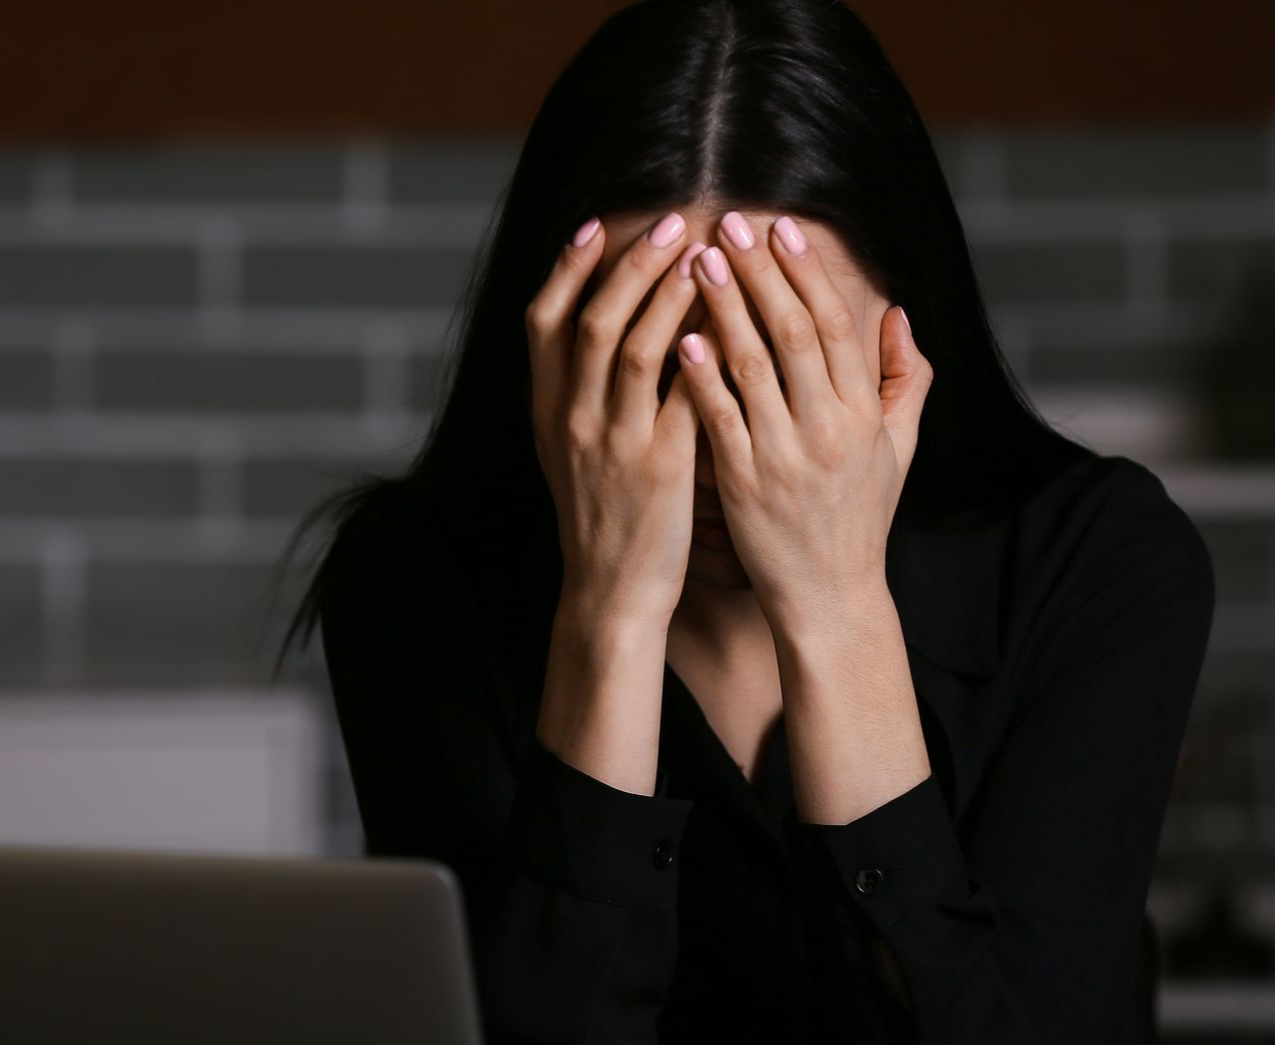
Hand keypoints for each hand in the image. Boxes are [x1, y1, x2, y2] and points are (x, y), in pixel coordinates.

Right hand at [525, 211, 705, 628]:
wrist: (611, 590)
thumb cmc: (600, 515)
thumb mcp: (569, 450)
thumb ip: (575, 392)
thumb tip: (595, 327)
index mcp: (547, 410)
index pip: (544, 320)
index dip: (567, 268)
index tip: (597, 226)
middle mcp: (572, 419)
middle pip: (593, 320)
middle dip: (632, 265)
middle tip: (671, 223)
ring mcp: (613, 442)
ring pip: (634, 349)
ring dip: (669, 295)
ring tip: (703, 256)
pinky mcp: (658, 467)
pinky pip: (683, 395)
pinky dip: (704, 354)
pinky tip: (730, 325)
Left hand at [673, 212, 930, 634]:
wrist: (831, 598)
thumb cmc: (858, 520)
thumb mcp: (898, 451)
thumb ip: (903, 382)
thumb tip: (898, 316)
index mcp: (864, 414)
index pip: (836, 326)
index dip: (807, 273)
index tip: (782, 230)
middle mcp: (828, 428)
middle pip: (792, 332)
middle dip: (760, 272)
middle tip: (729, 225)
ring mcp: (785, 456)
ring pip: (752, 365)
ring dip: (724, 307)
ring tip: (697, 261)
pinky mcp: (745, 485)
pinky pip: (721, 419)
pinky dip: (702, 376)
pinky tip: (682, 337)